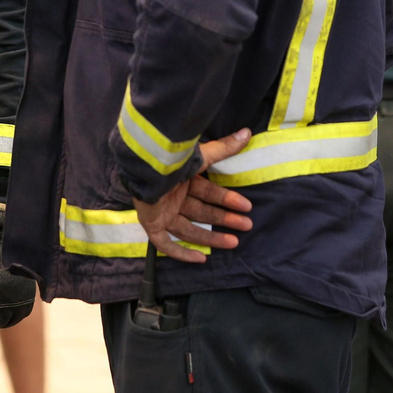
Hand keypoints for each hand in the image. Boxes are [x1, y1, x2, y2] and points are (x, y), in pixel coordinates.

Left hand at [133, 128, 253, 263]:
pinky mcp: (151, 224)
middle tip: (246, 225)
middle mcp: (171, 197)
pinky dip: (181, 253)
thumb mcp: (201, 156)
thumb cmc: (171, 161)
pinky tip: (201, 260)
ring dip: (211, 237)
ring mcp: (161, 212)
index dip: (227, 199)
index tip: (246, 206)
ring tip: (234, 242)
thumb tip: (247, 132)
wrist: (146, 169)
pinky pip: (165, 243)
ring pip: (188, 229)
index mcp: (181, 180)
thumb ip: (223, 148)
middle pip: (201, 212)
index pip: (208, 192)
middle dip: (224, 219)